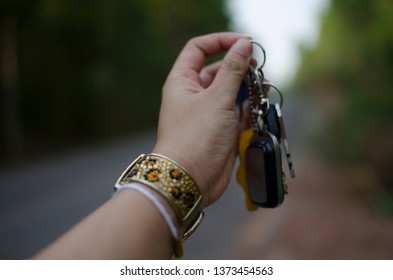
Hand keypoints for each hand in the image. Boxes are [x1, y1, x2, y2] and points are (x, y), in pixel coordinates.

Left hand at [153, 32, 251, 206]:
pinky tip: (261, 105)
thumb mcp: (217, 98)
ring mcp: (208, 114)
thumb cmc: (196, 136)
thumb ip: (233, 70)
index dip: (220, 41)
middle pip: (218, 70)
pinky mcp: (221, 130)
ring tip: (264, 87)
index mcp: (183, 82)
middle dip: (239, 67)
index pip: (198, 49)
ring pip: (231, 92)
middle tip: (258, 68)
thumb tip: (243, 44)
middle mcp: (194, 95)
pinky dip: (250, 108)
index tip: (243, 42)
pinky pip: (237, 112)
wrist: (191, 179)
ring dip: (248, 88)